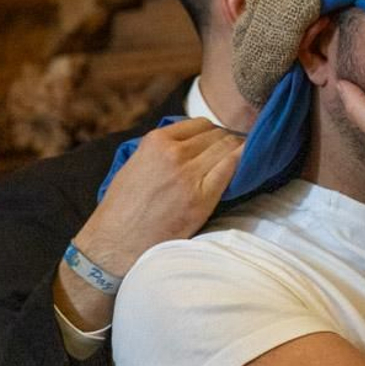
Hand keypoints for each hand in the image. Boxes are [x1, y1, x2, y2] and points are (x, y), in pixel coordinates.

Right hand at [80, 118, 243, 273]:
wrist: (116, 241)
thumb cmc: (123, 206)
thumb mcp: (136, 163)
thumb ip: (162, 149)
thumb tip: (191, 142)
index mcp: (156, 141)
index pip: (200, 124)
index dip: (213, 132)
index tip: (219, 141)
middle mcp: (174, 154)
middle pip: (217, 136)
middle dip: (228, 142)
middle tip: (236, 151)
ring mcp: (189, 176)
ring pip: (227, 149)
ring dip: (237, 152)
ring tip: (243, 159)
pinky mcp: (202, 199)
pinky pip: (230, 171)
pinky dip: (241, 165)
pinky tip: (247, 168)